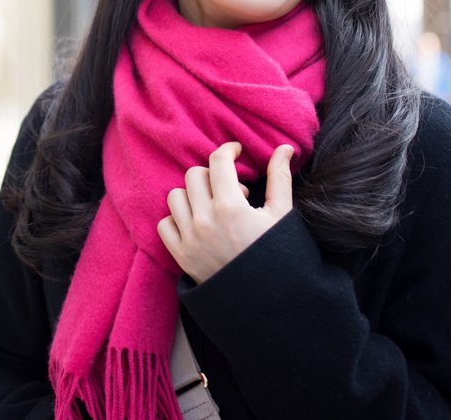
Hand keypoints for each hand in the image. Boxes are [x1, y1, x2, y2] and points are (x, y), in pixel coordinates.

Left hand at [157, 141, 295, 282]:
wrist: (267, 302)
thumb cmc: (278, 256)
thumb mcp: (282, 215)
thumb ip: (280, 178)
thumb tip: (285, 148)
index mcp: (231, 206)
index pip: (217, 161)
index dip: (227, 150)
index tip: (235, 152)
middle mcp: (205, 219)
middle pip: (195, 175)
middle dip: (213, 176)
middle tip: (231, 190)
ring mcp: (190, 238)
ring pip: (175, 196)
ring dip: (193, 196)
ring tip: (213, 207)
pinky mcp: (180, 255)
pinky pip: (165, 224)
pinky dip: (177, 220)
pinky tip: (197, 224)